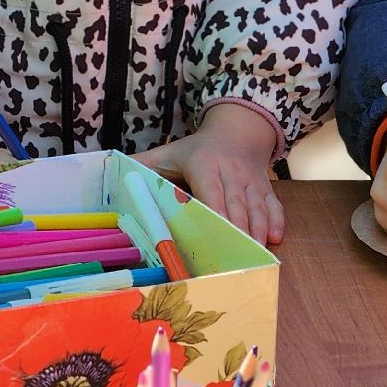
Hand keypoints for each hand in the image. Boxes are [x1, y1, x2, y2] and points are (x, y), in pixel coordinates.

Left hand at [133, 104, 285, 244]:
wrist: (237, 130)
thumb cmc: (196, 150)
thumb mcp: (168, 153)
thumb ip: (142, 165)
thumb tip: (111, 173)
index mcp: (204, 162)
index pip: (209, 188)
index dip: (214, 209)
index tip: (213, 232)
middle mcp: (230, 170)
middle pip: (234, 202)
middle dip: (236, 229)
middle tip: (233, 256)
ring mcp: (250, 179)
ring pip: (255, 206)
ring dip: (256, 230)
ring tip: (255, 253)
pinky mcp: (265, 187)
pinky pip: (273, 205)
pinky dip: (276, 221)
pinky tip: (274, 239)